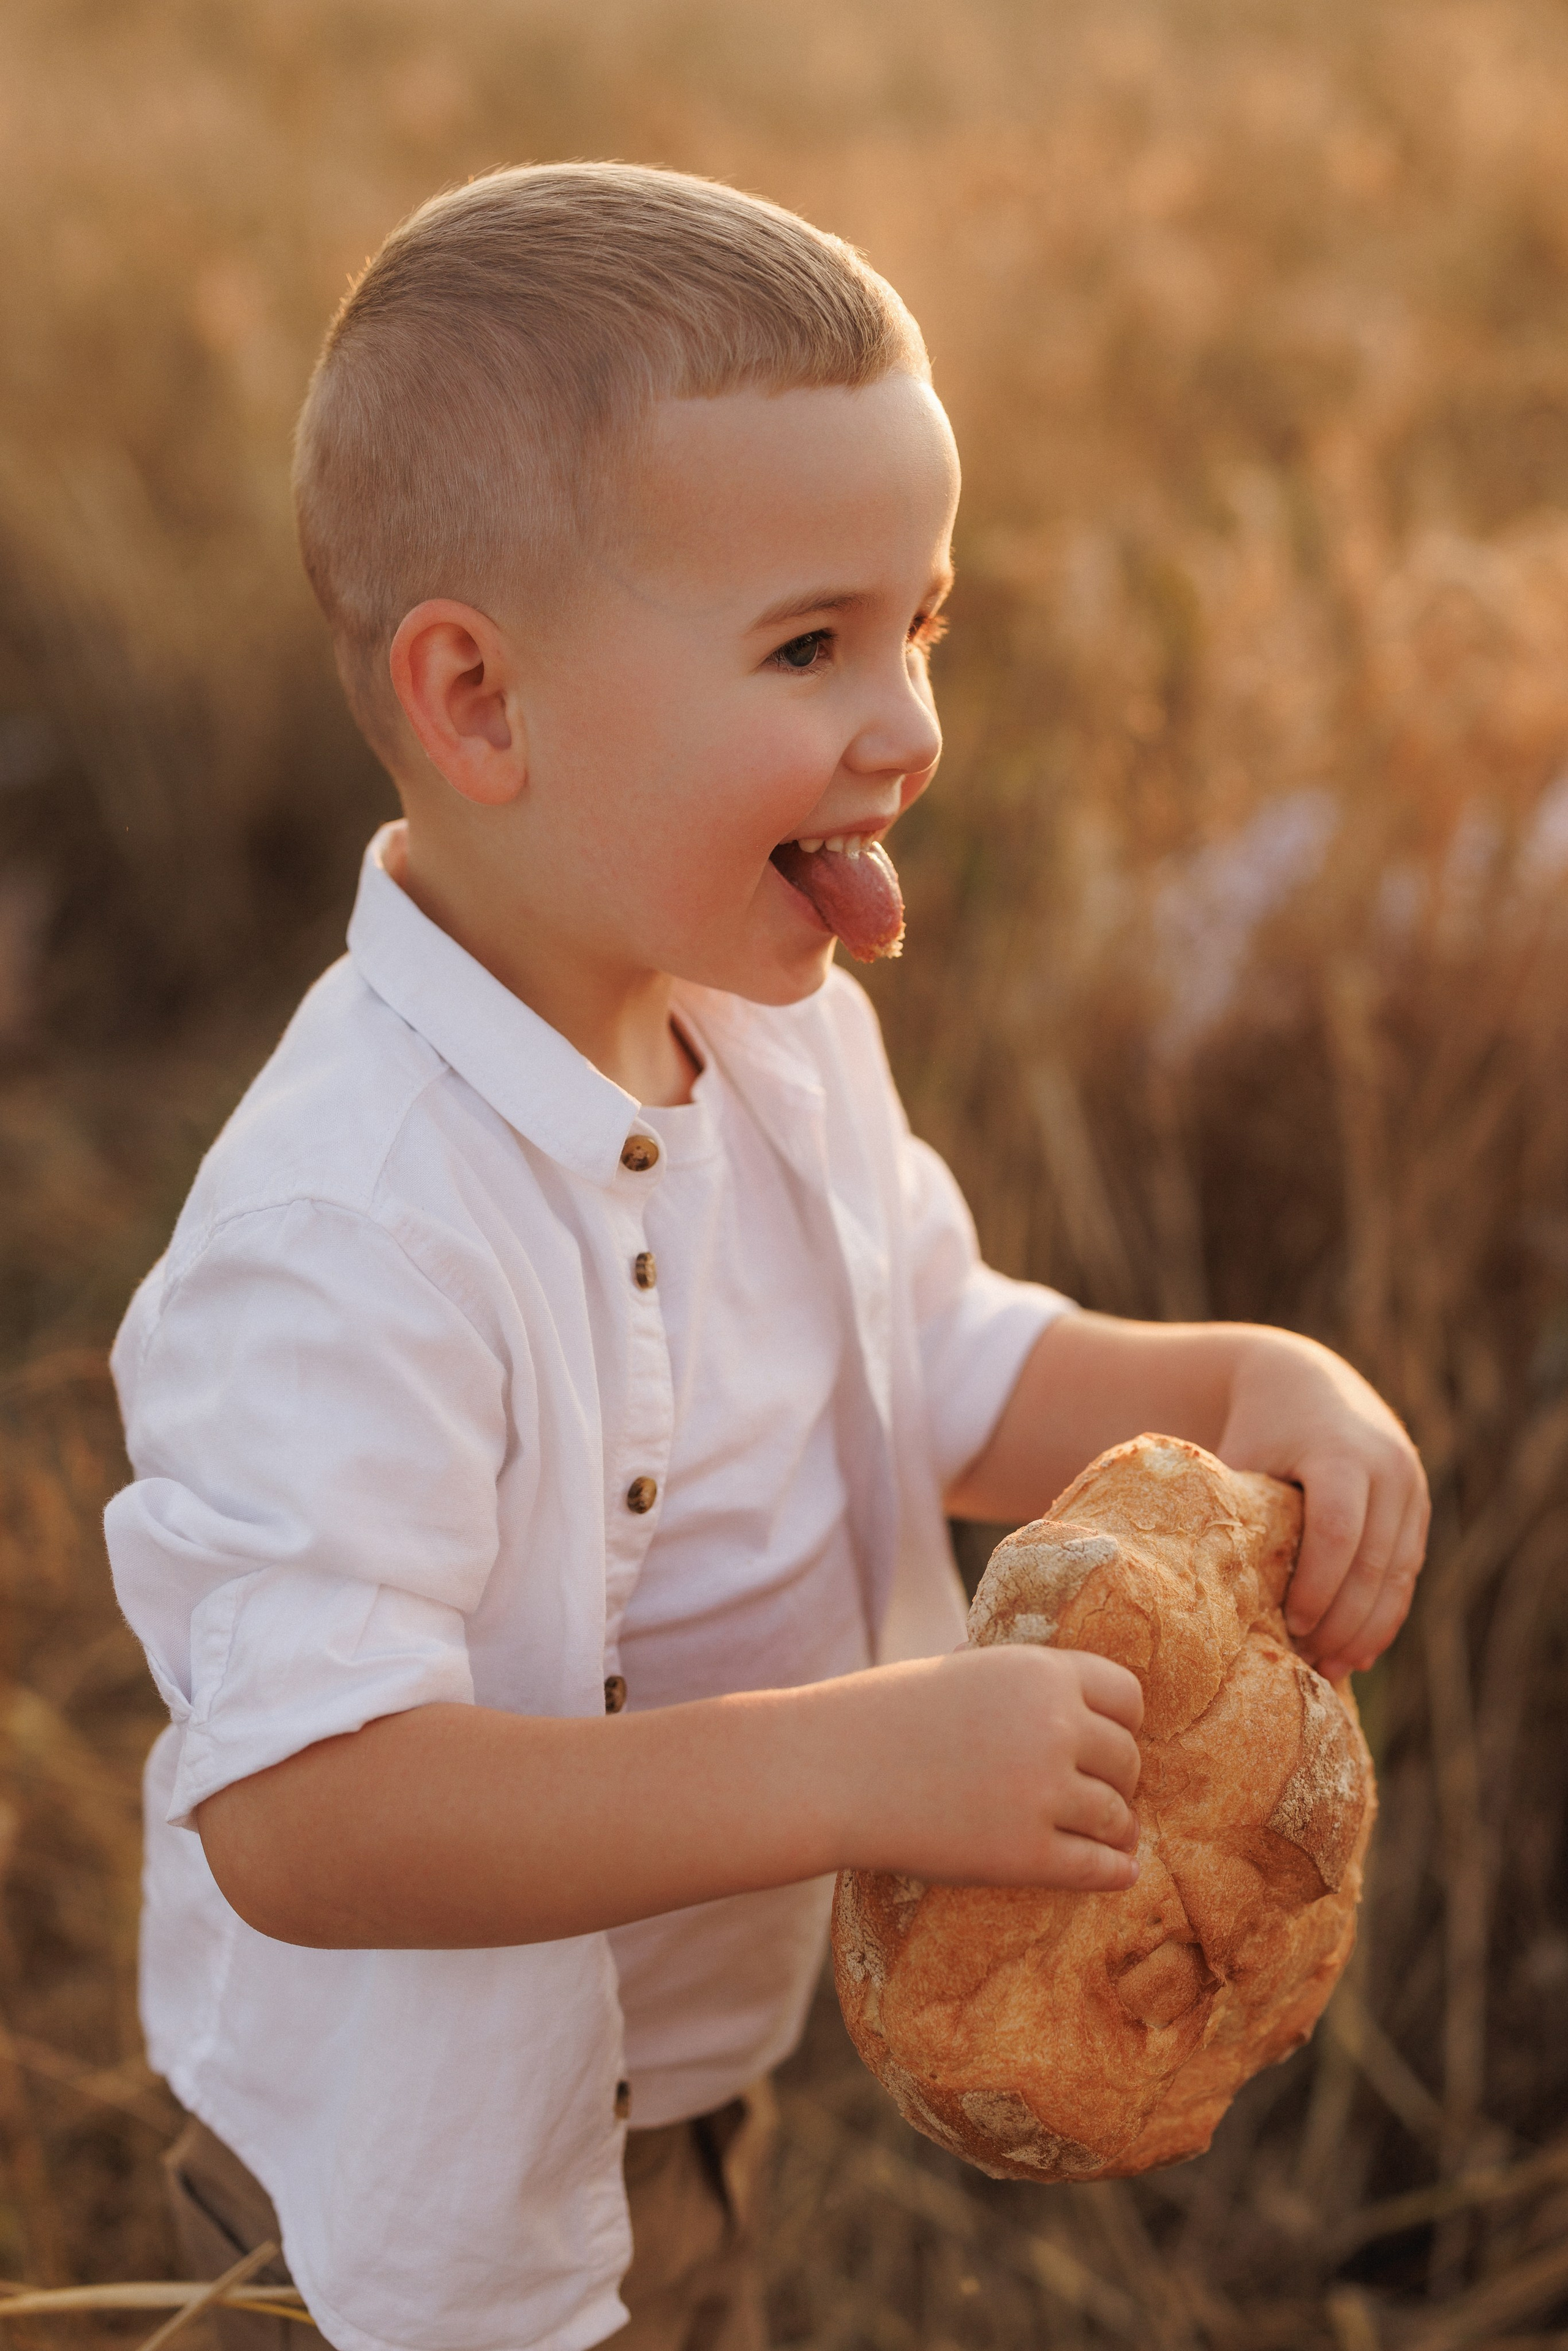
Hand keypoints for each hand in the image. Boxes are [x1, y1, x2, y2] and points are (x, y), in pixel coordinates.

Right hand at [837, 1644, 1143, 1891]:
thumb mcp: (964, 1672)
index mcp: (1041, 1672)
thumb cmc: (886, 1717)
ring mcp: (1043, 1794)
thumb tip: (1068, 1699)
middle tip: (1101, 1795)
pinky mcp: (1025, 1855)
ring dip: (1118, 1830)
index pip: (1128, 1698)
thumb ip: (1021, 1685)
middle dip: (1117, 1779)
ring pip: (1118, 1818)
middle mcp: (1054, 1727)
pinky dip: (1113, 1873)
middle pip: (1126, 1760)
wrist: (830, 1771)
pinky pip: (1097, 1869)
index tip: (1107, 1742)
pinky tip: (1118, 1873)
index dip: (1121, 1723)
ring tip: (1111, 1838)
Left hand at [1217, 1328, 1428, 1681]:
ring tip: (1335, 1672)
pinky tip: (1359, 1650)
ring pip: (1399, 1573)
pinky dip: (1385, 1612)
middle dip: (1345, 1621)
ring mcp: (1411, 1487)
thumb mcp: (1243, 1459)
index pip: (1338, 1533)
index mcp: (1341, 1453)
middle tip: (1312, 1664)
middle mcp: (1388, 1467)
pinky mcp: (1418, 1506)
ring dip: (1370, 1628)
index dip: (1318, 1587)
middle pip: (1374, 1562)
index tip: (1293, 1627)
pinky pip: (1407, 1569)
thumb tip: (1205, 1597)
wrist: (1305, 1381)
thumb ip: (1235, 1516)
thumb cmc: (1258, 1427)